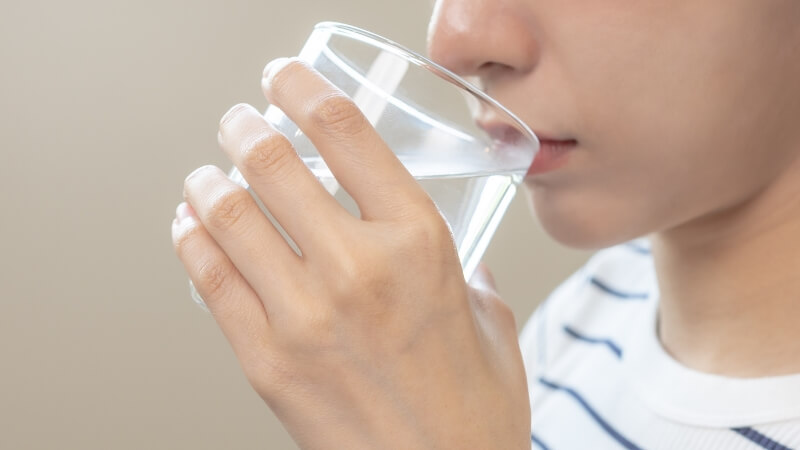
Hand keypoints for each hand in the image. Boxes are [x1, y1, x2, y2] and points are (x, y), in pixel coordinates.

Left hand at [171, 57, 530, 449]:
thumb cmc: (472, 410)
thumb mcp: (491, 319)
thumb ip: (468, 273)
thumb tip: (456, 259)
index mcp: (420, 243)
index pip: (346, 133)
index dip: (303, 88)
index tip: (285, 78)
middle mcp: (359, 268)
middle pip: (273, 162)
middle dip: (245, 128)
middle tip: (239, 122)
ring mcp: (304, 315)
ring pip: (228, 214)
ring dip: (208, 180)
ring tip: (207, 174)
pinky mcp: (265, 360)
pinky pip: (208, 278)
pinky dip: (191, 239)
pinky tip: (192, 226)